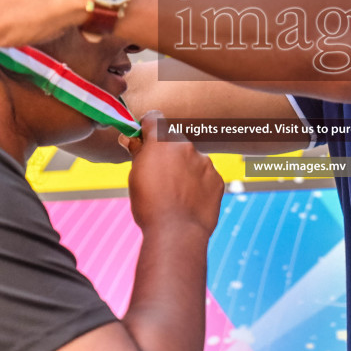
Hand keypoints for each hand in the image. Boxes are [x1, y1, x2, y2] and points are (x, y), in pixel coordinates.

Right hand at [124, 112, 223, 237]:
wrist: (176, 232)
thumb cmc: (149, 205)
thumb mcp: (135, 176)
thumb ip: (138, 153)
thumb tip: (132, 139)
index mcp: (162, 141)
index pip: (154, 118)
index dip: (148, 127)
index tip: (145, 138)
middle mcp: (186, 146)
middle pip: (175, 142)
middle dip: (168, 154)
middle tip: (160, 176)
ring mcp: (204, 161)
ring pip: (192, 160)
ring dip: (185, 170)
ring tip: (176, 194)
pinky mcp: (217, 178)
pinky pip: (205, 176)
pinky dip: (199, 184)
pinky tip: (190, 201)